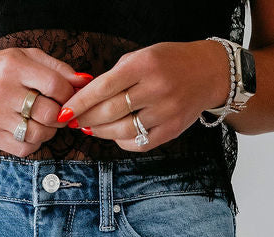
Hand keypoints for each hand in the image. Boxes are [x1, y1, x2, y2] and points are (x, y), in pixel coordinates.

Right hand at [0, 48, 93, 156]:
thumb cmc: (2, 70)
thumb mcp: (27, 58)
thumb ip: (58, 69)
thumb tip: (85, 82)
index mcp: (15, 66)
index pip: (55, 86)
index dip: (69, 95)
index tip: (67, 98)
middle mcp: (3, 90)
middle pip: (49, 114)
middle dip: (60, 116)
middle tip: (58, 113)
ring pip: (39, 134)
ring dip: (48, 131)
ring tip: (43, 122)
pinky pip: (25, 148)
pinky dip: (34, 143)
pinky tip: (29, 131)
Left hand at [53, 41, 231, 152]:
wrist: (209, 73)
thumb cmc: (170, 62)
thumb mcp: (143, 56)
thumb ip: (117, 74)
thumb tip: (87, 96)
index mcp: (144, 65)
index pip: (104, 86)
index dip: (81, 102)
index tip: (65, 111)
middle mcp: (155, 88)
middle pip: (111, 112)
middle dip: (87, 118)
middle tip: (74, 121)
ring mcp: (165, 112)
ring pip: (123, 131)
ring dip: (101, 132)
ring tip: (91, 127)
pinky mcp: (172, 130)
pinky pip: (139, 144)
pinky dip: (122, 142)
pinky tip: (115, 135)